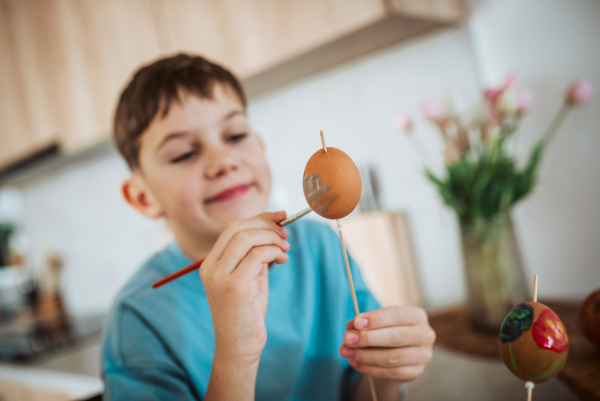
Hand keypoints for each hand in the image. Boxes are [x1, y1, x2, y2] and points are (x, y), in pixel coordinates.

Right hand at [200, 211, 289, 365]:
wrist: (240, 345)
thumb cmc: (247, 312)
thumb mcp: (251, 276)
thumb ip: (256, 254)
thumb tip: (275, 227)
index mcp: (211, 263)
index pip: (233, 228)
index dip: (259, 219)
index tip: (279, 218)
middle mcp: (211, 267)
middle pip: (238, 228)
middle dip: (266, 225)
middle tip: (285, 234)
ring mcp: (220, 276)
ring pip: (247, 238)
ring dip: (272, 238)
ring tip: (285, 248)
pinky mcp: (234, 286)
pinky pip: (257, 255)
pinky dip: (274, 251)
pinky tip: (282, 259)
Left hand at [339, 305, 435, 381]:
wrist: (399, 351)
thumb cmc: (386, 329)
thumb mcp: (378, 321)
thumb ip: (365, 322)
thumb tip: (352, 328)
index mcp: (417, 315)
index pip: (397, 315)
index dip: (376, 319)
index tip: (356, 322)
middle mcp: (425, 335)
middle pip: (396, 337)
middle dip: (369, 338)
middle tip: (348, 339)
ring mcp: (423, 355)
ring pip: (392, 357)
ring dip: (365, 355)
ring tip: (346, 351)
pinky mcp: (416, 372)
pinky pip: (391, 372)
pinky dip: (369, 368)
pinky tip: (355, 362)